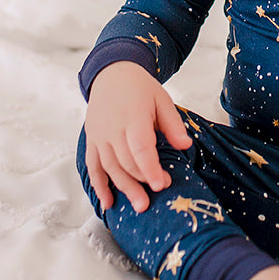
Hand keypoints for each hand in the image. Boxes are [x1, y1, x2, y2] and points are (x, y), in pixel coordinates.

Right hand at [83, 61, 191, 212]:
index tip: (162, 184)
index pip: (141, 147)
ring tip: (139, 205)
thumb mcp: (162, 100)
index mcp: (133, 116)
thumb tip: (186, 145)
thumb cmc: (140, 88)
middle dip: (141, 181)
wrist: (111, 74)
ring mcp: (99, 135)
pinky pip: (93, 166)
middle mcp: (112, 128)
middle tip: (157, 196)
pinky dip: (99, 185)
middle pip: (125, 161)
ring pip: (109, 167)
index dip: (150, 168)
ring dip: (123, 188)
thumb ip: (173, 124)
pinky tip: (109, 202)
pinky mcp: (92, 140)